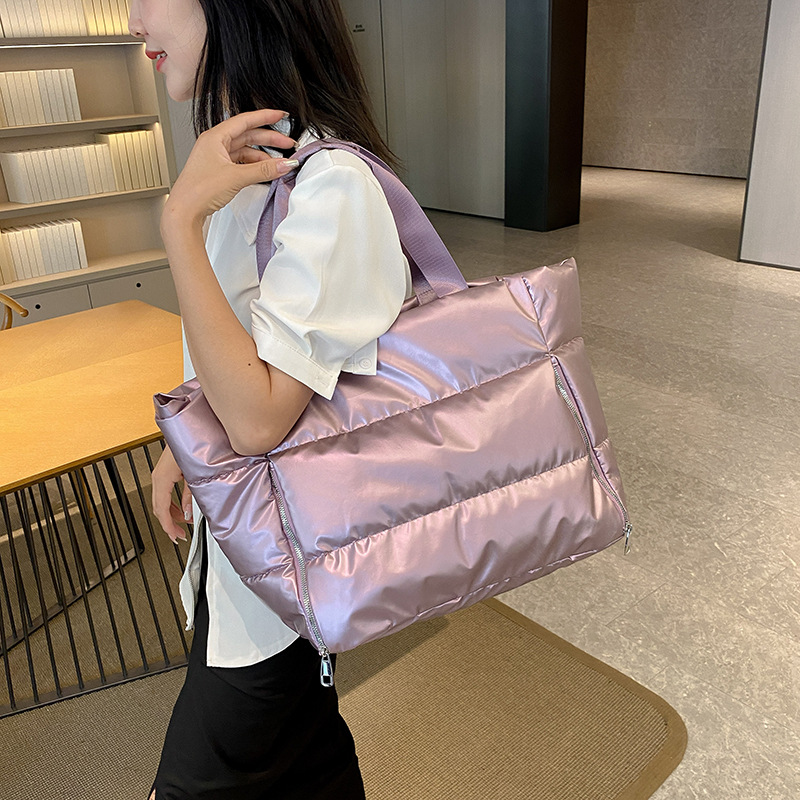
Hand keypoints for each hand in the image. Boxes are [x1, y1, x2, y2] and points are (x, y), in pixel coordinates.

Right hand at [151, 444, 193, 543]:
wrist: (187, 431)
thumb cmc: (190, 446)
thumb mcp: (193, 475)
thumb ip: (190, 496)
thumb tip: (188, 512)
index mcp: (162, 479)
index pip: (161, 510)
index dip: (168, 526)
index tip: (175, 537)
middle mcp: (157, 478)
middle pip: (158, 508)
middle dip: (169, 523)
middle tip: (180, 534)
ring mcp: (158, 476)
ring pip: (160, 502)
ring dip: (171, 514)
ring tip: (184, 522)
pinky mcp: (164, 473)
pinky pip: (163, 494)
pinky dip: (171, 504)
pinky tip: (181, 508)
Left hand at [161, 108, 299, 232]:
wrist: (185, 212)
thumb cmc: (198, 190)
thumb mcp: (236, 177)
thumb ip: (263, 170)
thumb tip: (284, 164)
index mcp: (214, 137)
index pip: (244, 121)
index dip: (264, 117)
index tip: (280, 115)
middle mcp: (214, 145)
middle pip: (247, 136)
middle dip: (269, 140)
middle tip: (287, 144)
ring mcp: (216, 158)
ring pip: (245, 151)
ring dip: (263, 156)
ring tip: (279, 163)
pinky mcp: (218, 172)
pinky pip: (241, 163)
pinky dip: (254, 166)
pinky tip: (265, 172)